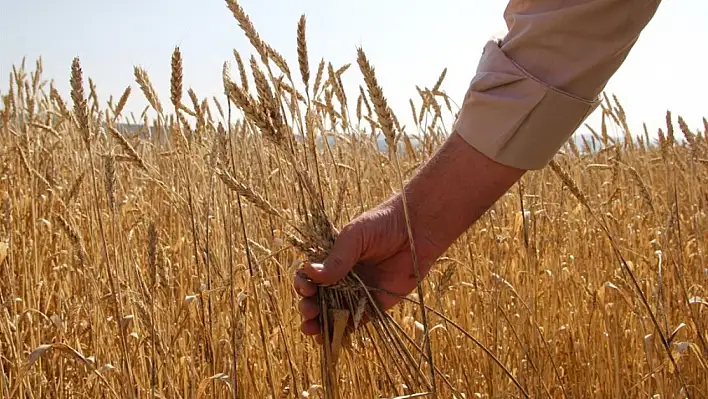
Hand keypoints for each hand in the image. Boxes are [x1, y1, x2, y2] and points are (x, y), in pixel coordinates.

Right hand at [294, 194, 442, 341]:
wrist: (416, 229)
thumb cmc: (382, 224)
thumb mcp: (354, 236)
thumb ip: (336, 258)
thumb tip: (309, 273)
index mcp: (332, 259)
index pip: (310, 276)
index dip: (304, 285)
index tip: (306, 289)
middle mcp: (342, 277)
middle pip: (319, 298)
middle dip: (309, 307)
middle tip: (309, 311)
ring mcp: (357, 292)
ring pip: (334, 313)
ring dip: (322, 323)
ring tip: (313, 330)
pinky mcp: (376, 304)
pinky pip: (357, 321)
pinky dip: (345, 330)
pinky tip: (335, 336)